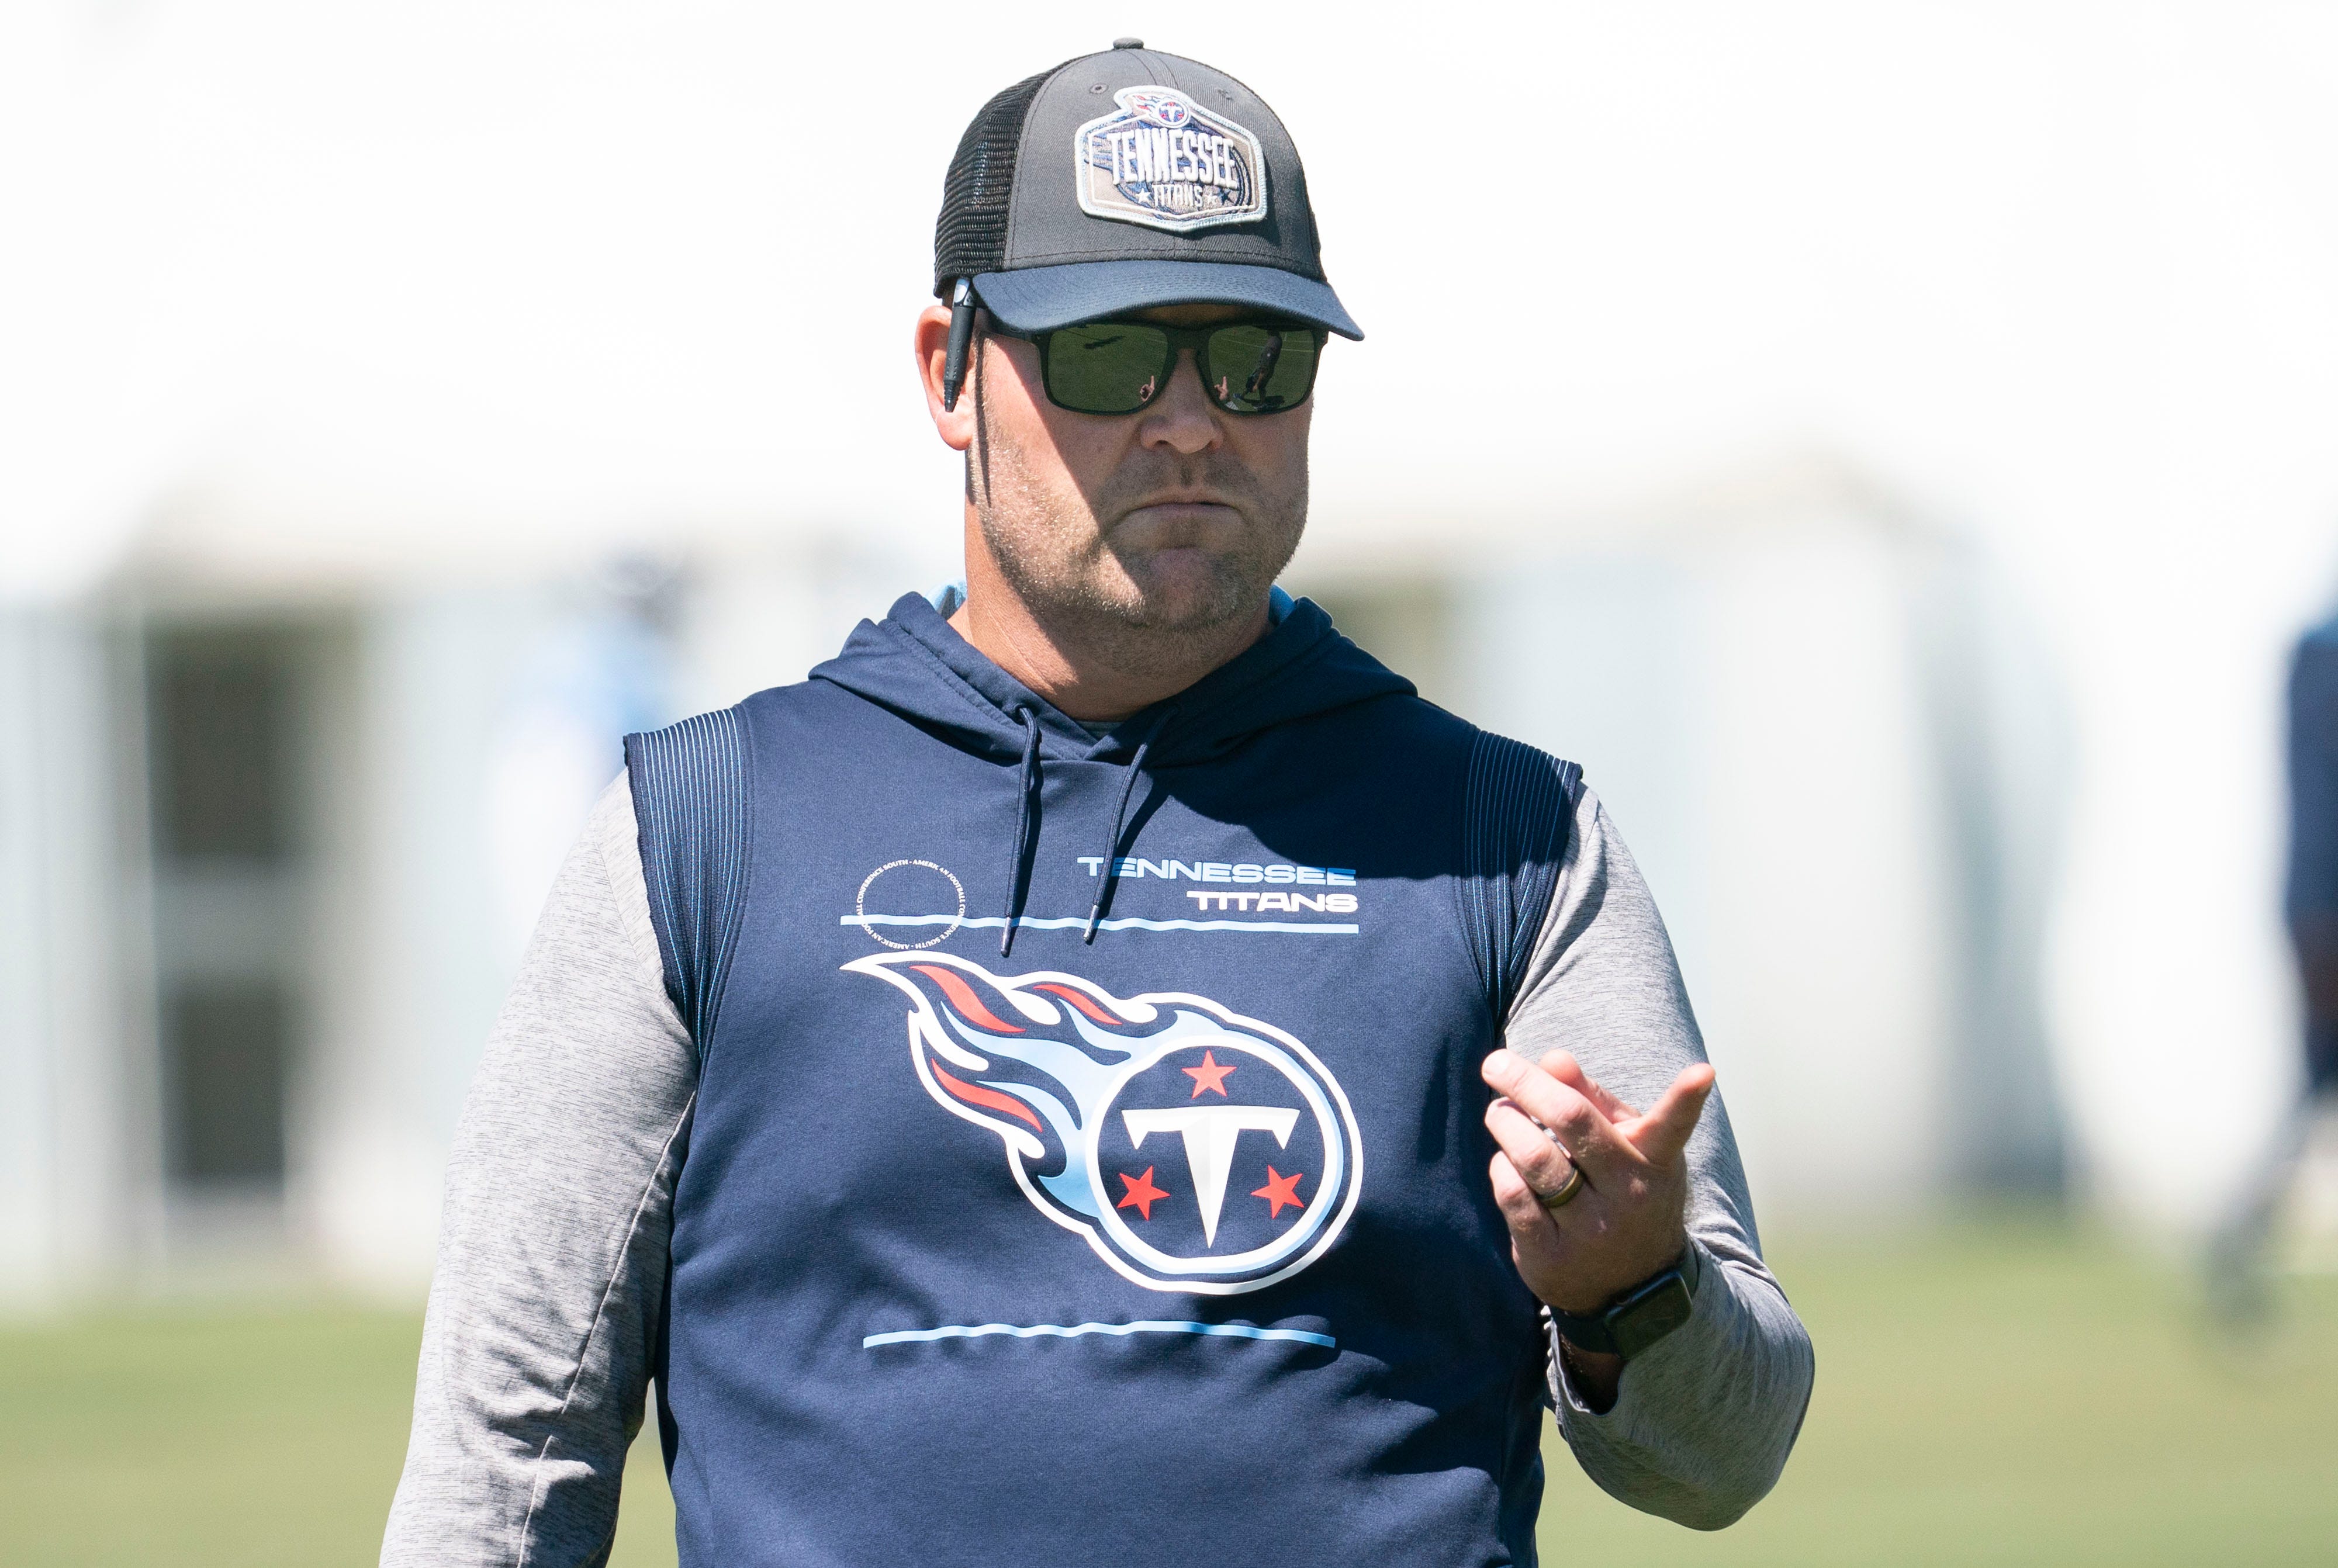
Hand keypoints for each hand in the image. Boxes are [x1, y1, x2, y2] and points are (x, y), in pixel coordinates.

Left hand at [1481, 1048, 1713, 1316]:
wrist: (1627, 1285)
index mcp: (1654, 1159)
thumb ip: (1590, 1097)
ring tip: (1499, 1113)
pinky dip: (1500, 1167)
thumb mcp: (1625, 1143)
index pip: (1672, 1125)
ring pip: (1533, 1158)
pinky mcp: (1551, 1257)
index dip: (1687, 1097)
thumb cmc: (1620, 1188)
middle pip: (1572, 1121)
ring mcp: (1591, 1230)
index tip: (1703, 1071)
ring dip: (1505, 1123)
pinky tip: (1505, 1162)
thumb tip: (1553, 1058)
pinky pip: (1512, 1195)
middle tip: (1496, 1064)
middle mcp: (1629, 1194)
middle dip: (1525, 1083)